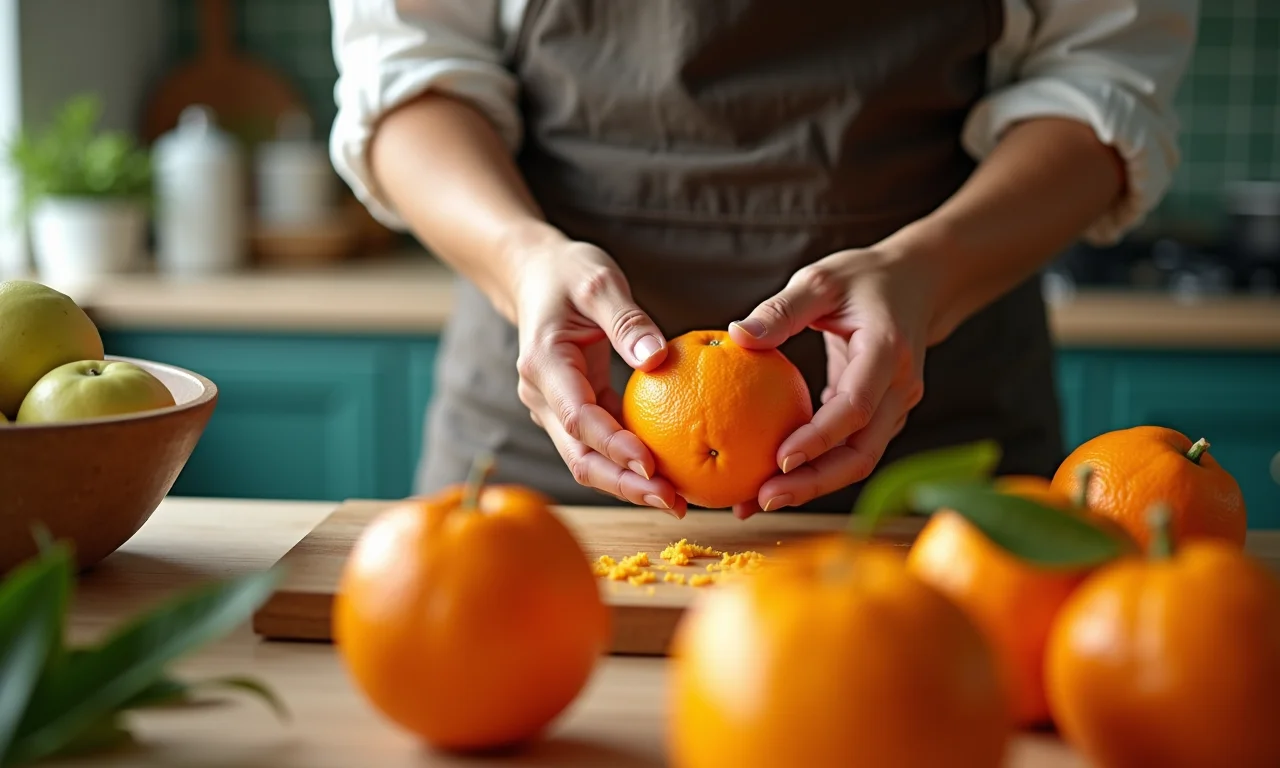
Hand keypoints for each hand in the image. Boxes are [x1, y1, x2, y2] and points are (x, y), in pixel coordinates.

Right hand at [510, 227, 687, 517]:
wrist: (534, 275)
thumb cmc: (569, 273)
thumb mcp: (599, 281)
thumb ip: (627, 320)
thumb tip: (659, 358)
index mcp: (544, 365)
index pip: (579, 417)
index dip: (614, 446)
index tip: (652, 465)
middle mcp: (542, 397)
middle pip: (580, 457)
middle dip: (624, 485)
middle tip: (673, 501)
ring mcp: (554, 410)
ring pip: (587, 461)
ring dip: (628, 485)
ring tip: (677, 500)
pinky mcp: (573, 412)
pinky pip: (600, 447)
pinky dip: (629, 465)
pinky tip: (667, 475)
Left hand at [726, 247, 934, 517]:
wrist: (918, 284)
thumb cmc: (864, 278)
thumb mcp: (821, 279)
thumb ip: (781, 309)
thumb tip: (737, 335)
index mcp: (886, 351)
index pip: (855, 406)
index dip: (819, 437)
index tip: (779, 458)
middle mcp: (900, 388)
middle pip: (861, 451)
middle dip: (813, 482)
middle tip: (762, 498)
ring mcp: (897, 407)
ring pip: (859, 460)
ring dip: (813, 484)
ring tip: (760, 500)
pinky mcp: (885, 417)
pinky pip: (853, 450)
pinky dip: (818, 469)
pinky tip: (776, 479)